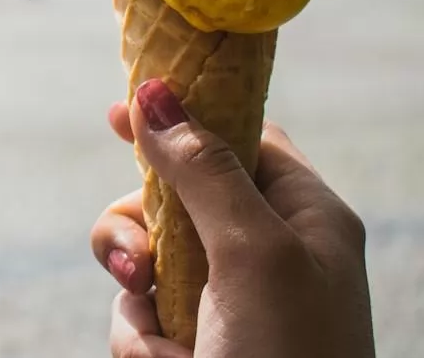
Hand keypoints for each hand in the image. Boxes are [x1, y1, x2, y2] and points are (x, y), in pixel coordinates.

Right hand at [90, 79, 374, 357]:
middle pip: (172, 196)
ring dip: (136, 294)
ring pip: (142, 257)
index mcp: (304, 217)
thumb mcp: (253, 252)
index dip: (184, 118)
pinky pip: (136, 314)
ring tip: (163, 338)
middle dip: (140, 227)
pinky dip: (141, 340)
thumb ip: (203, 171)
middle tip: (139, 258)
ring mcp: (225, 301)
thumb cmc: (292, 357)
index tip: (119, 111)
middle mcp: (263, 252)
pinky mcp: (191, 343)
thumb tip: (154, 92)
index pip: (241, 137)